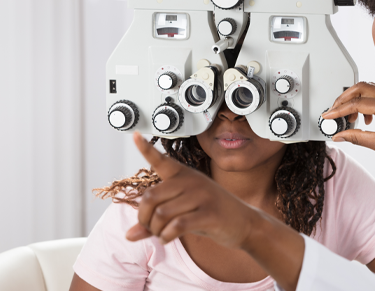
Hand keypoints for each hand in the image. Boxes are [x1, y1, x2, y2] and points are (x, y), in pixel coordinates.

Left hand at [126, 132, 305, 289]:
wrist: (244, 223)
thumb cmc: (210, 214)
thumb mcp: (183, 212)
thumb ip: (155, 221)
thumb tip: (129, 235)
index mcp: (184, 175)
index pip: (161, 160)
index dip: (146, 149)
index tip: (135, 135)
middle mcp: (191, 182)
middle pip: (150, 198)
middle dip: (145, 219)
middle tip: (151, 228)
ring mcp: (202, 196)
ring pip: (161, 214)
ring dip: (156, 230)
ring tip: (163, 235)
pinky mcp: (209, 213)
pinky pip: (177, 225)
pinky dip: (167, 236)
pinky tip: (168, 238)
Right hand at [323, 82, 374, 175]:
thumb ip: (356, 137)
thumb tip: (339, 136)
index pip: (357, 103)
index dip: (339, 110)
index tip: (328, 116)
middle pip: (360, 88)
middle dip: (343, 99)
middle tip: (333, 111)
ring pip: (367, 91)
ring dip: (353, 101)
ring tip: (347, 117)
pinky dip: (364, 104)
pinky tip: (363, 118)